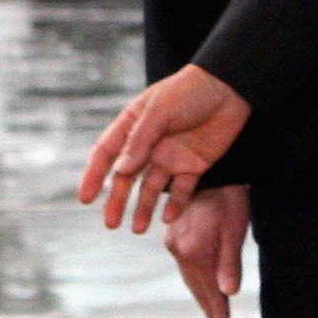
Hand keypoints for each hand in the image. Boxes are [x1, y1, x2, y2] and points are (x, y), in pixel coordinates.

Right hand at [79, 65, 251, 232]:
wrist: (230, 88)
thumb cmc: (190, 91)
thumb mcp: (160, 111)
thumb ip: (140, 141)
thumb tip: (120, 171)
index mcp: (133, 125)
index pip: (107, 153)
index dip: (94, 175)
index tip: (86, 198)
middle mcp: (149, 145)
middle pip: (127, 177)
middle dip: (118, 201)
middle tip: (111, 224)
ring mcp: (171, 156)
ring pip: (152, 188)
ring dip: (144, 208)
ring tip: (138, 229)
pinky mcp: (194, 166)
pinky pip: (182, 191)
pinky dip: (175, 205)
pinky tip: (167, 218)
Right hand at [164, 184, 249, 317]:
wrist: (209, 171)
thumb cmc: (228, 197)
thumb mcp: (235, 228)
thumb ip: (230, 262)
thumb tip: (229, 293)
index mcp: (195, 251)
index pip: (209, 290)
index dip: (217, 311)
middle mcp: (179, 250)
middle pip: (196, 287)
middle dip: (209, 307)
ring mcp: (173, 242)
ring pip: (189, 277)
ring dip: (200, 293)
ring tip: (211, 309)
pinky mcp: (172, 235)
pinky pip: (185, 264)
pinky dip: (193, 278)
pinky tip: (199, 281)